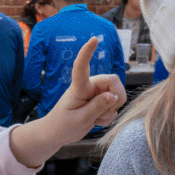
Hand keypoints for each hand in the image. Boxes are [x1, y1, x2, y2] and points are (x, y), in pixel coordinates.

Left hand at [8, 37, 126, 168]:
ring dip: (111, 110)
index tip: (94, 39)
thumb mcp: (81, 120)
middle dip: (116, 98)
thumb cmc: (63, 126)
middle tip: (105, 114)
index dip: (87, 53)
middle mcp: (88, 86)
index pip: (81, 67)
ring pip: (117, 94)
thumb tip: (114, 95)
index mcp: (78, 88)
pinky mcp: (100, 100)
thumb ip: (98, 107)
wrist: (57, 134)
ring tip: (96, 119)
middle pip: (113, 81)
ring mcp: (95, 92)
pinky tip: (97, 119)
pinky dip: (109, 115)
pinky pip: (114, 105)